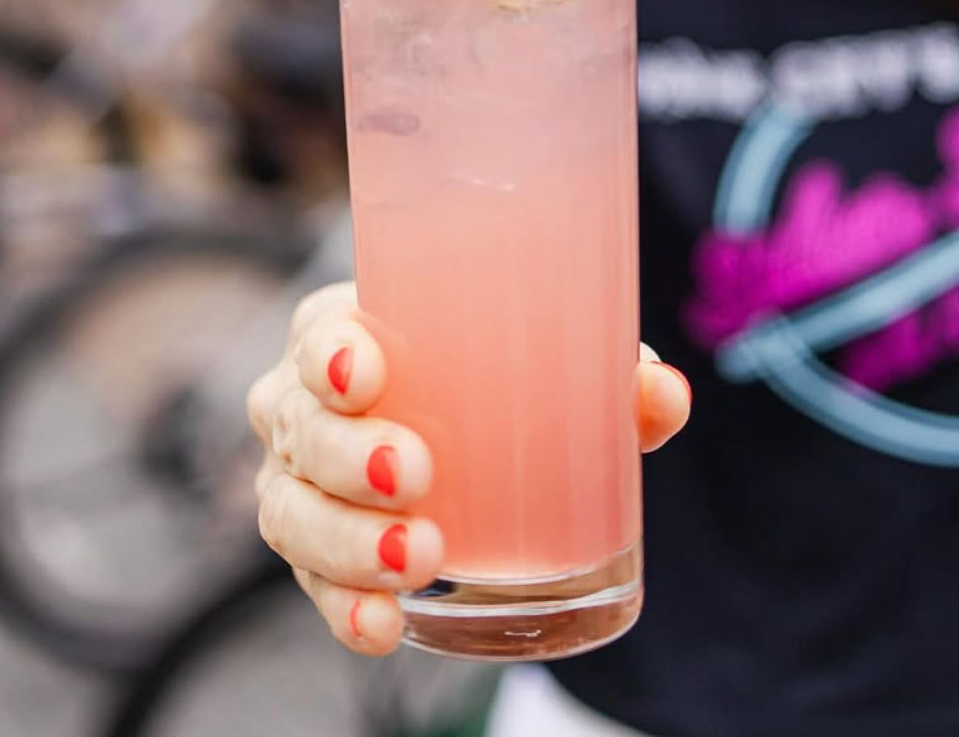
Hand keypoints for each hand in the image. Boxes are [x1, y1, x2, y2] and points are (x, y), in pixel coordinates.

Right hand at [247, 281, 691, 655]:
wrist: (460, 438)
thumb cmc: (490, 379)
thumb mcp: (539, 365)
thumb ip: (606, 375)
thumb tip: (663, 393)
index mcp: (349, 335)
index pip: (317, 332)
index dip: (329, 352)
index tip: (367, 373)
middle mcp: (306, 408)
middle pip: (304, 428)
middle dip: (348, 454)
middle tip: (414, 471)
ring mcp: (301, 486)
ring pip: (295, 513)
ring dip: (350, 539)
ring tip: (419, 556)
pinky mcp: (316, 556)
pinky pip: (315, 587)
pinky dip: (346, 608)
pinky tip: (384, 625)